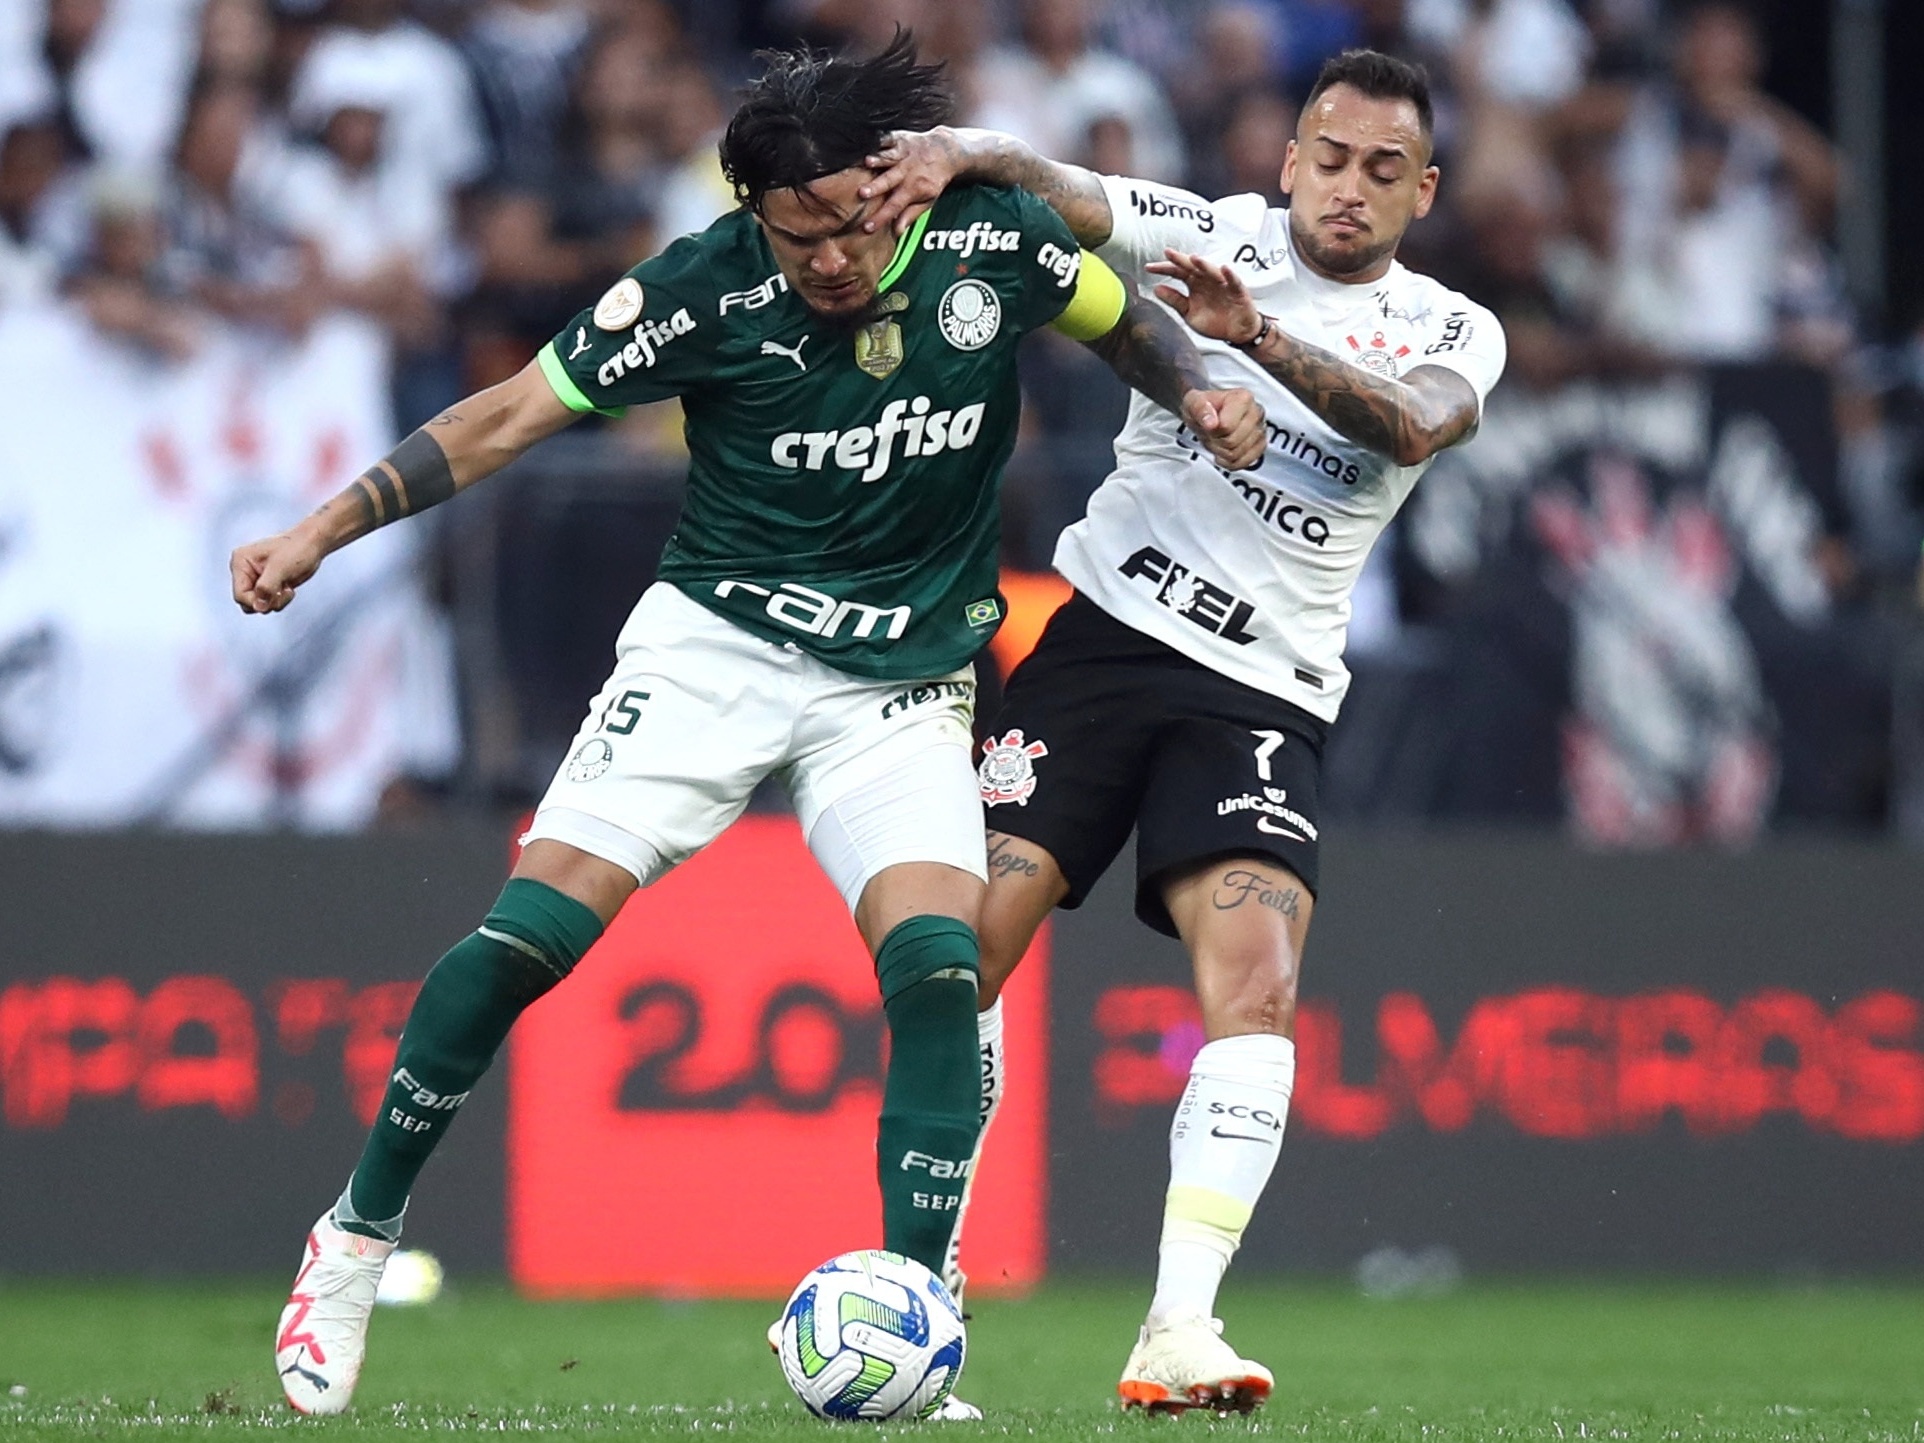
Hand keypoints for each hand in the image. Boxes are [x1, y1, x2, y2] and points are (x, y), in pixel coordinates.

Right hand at [231, 527, 325, 613]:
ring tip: (286, 588)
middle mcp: (245, 571)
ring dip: (275, 602)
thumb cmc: (297, 548)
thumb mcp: (280, 568)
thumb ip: (266, 588)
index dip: (257, 601)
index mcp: (241, 562)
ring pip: (258, 604)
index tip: (275, 596)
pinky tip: (287, 588)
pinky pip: (267, 602)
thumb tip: (258, 606)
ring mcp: (255, 579)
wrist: (312, 544)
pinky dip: (279, 600)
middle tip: (283, 591)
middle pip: (247, 602)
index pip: (240, 595)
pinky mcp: (267, 585)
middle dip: (267, 602)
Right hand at [860, 127, 966, 235]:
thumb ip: (911, 215)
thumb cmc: (933, 180)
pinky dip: (878, 140)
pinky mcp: (900, 138)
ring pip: (889, 157)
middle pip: (890, 181)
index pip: (895, 206)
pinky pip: (888, 138)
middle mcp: (908, 171)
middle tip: (861, 193)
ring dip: (878, 159)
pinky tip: (866, 141)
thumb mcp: (928, 201)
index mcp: (913, 189)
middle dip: (876, 186)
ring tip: (866, 162)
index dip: (881, 217)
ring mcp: (903, 154)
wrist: (945, 152)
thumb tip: (897, 232)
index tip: (866, 228)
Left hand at [1146, 249, 1263, 345]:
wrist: (1236, 333)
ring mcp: (1222, 284)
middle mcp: (1206, 280)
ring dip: (1204, 264)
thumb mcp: (1189, 313)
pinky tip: (1224, 269)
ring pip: (1212, 271)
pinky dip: (1230, 275)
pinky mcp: (1238, 291)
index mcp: (1194, 285)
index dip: (1163, 269)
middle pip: (1192, 267)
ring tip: (1193, 259)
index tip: (1148, 267)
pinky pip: (1234, 281)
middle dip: (1180, 260)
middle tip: (1168, 253)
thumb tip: (1156, 289)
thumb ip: (1174, 300)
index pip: (1177, 272)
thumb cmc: (1215, 321)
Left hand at [1181, 387, 1266, 470]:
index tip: (1209, 424)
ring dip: (1221, 452)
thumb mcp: (1193, 402)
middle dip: (1216, 441)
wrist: (1208, 415)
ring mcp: (1260, 430)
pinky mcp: (1260, 445)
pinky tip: (1225, 451)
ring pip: (1237, 454)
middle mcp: (1255, 413)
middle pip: (1232, 442)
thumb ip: (1199, 409)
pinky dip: (1230, 462)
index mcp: (1243, 399)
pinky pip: (1244, 462)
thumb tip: (1211, 423)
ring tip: (1218, 439)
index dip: (1212, 430)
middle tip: (1212, 433)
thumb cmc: (1204, 407)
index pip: (1226, 427)